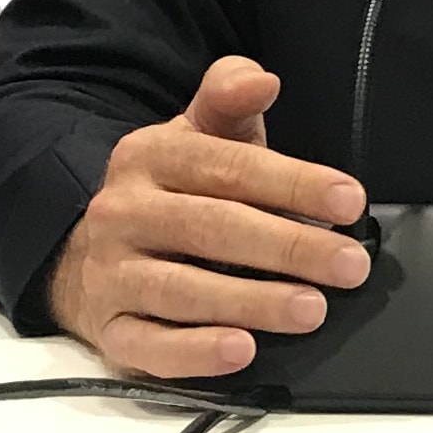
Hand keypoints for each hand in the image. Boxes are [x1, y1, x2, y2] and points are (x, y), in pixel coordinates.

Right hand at [43, 57, 371, 378]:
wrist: (84, 254)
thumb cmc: (168, 195)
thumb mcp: (195, 137)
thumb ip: (228, 101)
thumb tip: (261, 80)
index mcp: (149, 156)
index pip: (227, 166)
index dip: (292, 182)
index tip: (348, 202)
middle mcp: (124, 212)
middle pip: (212, 228)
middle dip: (288, 247)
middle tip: (348, 265)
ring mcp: (111, 273)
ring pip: (183, 290)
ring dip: (251, 302)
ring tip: (310, 310)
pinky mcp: (109, 329)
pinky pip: (150, 345)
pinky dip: (195, 353)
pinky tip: (240, 351)